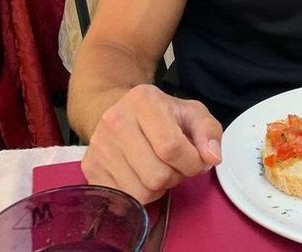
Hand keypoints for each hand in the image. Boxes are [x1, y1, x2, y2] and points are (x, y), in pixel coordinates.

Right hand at [81, 84, 222, 203]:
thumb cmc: (162, 114)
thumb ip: (208, 131)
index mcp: (143, 100)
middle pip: (157, 174)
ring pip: (141, 192)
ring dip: (158, 188)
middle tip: (175, 164)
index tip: (196, 160)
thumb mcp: (191, 113)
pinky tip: (142, 175)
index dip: (191, 162)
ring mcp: (99, 146)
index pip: (171, 147)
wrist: (119, 111)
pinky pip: (124, 200)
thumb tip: (212, 157)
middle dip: (175, 176)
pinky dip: (140, 195)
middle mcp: (115, 120)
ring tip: (159, 167)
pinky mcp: (90, 168)